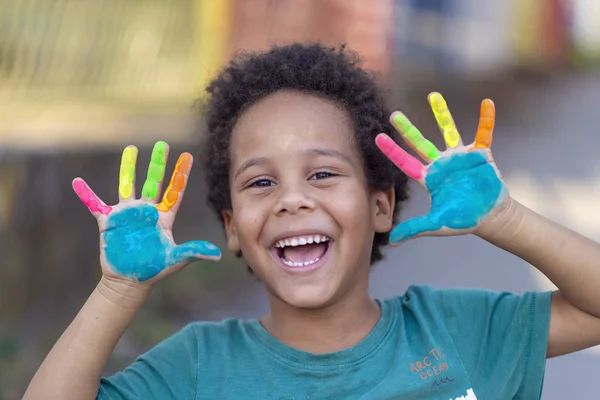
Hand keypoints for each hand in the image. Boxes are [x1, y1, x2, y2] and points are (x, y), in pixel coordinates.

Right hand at [72, 142, 220, 284]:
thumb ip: (194, 252)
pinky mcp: (109, 222)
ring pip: (127, 185)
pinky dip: (86, 194)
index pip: (174, 191)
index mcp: (163, 217)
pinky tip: (77, 182)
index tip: (188, 156)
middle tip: (163, 144)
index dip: (181, 174)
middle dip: (158, 163)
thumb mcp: (175, 260)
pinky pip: (95, 204)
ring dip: (128, 168)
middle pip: (153, 182)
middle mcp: (146, 211)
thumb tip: (218, 255)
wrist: (129, 281)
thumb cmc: (154, 270)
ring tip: (131, 149)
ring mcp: (127, 214)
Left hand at [376, 92, 508, 244]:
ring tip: (433, 95)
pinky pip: (484, 133)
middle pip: (420, 143)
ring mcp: (460, 157)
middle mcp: (441, 163)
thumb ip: (415, 228)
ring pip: (449, 130)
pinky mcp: (481, 154)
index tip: (377, 137)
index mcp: (429, 178)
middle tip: (393, 114)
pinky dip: (486, 119)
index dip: (392, 151)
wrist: (491, 217)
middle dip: (407, 129)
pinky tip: (487, 103)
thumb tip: (393, 241)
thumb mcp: (437, 224)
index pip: (405, 163)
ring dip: (441, 114)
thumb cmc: (463, 220)